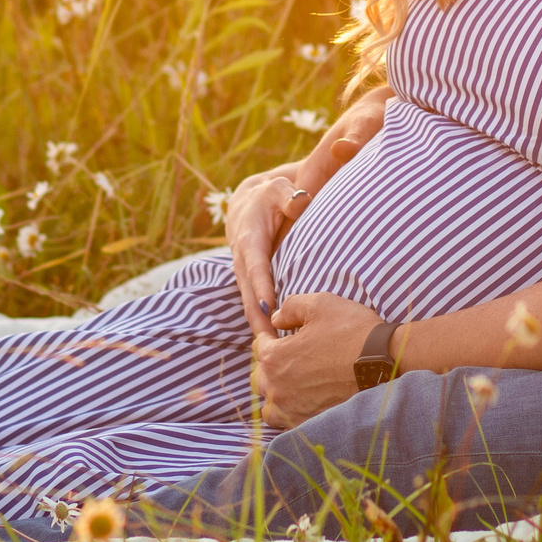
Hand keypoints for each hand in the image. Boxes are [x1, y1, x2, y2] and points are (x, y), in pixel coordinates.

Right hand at [224, 165, 308, 342]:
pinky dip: (261, 325)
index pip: (256, 266)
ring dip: (259, 329)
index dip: (262, 286)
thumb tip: (299, 201)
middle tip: (273, 345)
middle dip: (260, 320)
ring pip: (250, 305)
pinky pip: (254, 306)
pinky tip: (275, 344)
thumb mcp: (278, 188)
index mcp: (250, 240)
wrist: (247, 203)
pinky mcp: (249, 283)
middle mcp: (242, 261)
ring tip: (274, 353)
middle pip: (250, 294)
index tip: (271, 308)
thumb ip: (288, 195)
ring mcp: (244, 274)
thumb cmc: (269, 196)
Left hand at [256, 292, 380, 427]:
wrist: (383, 363)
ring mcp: (291, 409)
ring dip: (276, 395)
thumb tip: (275, 318)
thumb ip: (290, 307)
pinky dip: (291, 414)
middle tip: (288, 358)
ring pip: (269, 406)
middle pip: (259, 377)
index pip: (259, 345)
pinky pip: (287, 424)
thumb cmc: (352, 331)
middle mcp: (277, 387)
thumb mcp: (320, 304)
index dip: (269, 336)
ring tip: (291, 385)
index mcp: (275, 357)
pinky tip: (304, 403)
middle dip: (269, 366)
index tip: (281, 334)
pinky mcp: (307, 424)